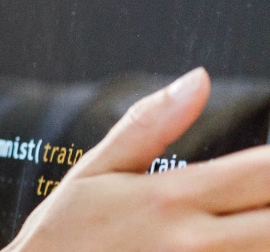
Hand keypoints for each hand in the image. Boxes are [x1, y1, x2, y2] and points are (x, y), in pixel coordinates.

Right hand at [4, 68, 269, 251]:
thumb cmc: (64, 238)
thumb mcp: (95, 173)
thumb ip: (149, 126)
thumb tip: (198, 79)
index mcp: (170, 198)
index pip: (262, 172)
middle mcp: (193, 242)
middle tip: (260, 193)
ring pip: (268, 247)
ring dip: (265, 229)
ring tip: (251, 214)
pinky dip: (251, 251)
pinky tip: (240, 240)